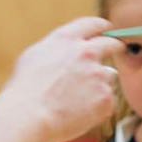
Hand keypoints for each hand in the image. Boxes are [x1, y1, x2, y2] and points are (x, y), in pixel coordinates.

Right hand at [0, 17, 123, 141]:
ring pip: (107, 77)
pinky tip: (78, 113)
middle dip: (115, 47)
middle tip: (116, 51)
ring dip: (98, 84)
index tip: (106, 29)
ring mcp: (98, 75)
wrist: (28, 116)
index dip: (101, 26)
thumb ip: (57, 50)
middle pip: (111, 44)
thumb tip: (72, 51)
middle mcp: (86, 53)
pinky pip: (107, 100)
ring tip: (75, 99)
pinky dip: (98, 107)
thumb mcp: (34, 57)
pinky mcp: (105, 97)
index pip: (92, 24)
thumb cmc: (24, 91)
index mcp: (66, 40)